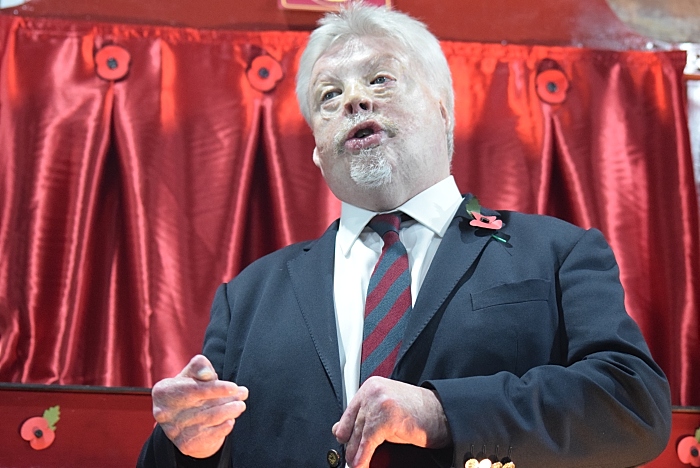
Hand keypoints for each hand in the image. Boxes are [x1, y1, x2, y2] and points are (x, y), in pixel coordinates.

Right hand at [151, 354, 247, 458]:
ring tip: (240, 405)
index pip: (194, 390)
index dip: (216, 388)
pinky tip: (230, 420)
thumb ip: (200, 367)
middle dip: (228, 400)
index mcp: (163, 392)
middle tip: (243, 394)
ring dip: (230, 412)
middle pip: (204, 406)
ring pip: (210, 419)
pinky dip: (224, 427)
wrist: (181, 421)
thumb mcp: (191, 373)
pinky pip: (211, 435)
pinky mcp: (185, 445)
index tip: (234, 387)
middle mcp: (165, 413)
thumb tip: (207, 374)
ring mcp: (175, 431)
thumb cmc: (189, 389)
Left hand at [332, 376, 449, 467]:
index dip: (345, 432)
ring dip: (355, 455)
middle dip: (350, 445)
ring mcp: (379, 403)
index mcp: (371, 386)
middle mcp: (373, 391)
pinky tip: (362, 465)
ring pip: (358, 435)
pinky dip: (363, 457)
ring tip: (356, 465)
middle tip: (350, 459)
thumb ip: (366, 417)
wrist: (443, 414)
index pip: (349, 412)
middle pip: (352, 424)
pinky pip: (367, 442)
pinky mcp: (386, 418)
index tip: (344, 444)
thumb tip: (340, 430)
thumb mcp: (387, 411)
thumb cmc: (419, 413)